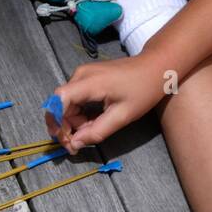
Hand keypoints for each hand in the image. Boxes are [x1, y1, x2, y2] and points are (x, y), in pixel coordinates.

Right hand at [48, 53, 170, 151]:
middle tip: (78, 144)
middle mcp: (80, 76)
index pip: (58, 101)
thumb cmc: (143, 89)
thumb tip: (75, 144)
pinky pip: (75, 100)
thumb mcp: (122, 116)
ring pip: (66, 105)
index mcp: (88, 82)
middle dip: (66, 127)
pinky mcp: (86, 79)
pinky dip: (80, 115)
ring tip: (92, 131)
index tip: (65, 141)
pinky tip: (93, 121)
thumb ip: (96, 132)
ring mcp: (82, 76)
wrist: (156, 66)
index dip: (56, 123)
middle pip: (60, 105)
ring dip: (74, 123)